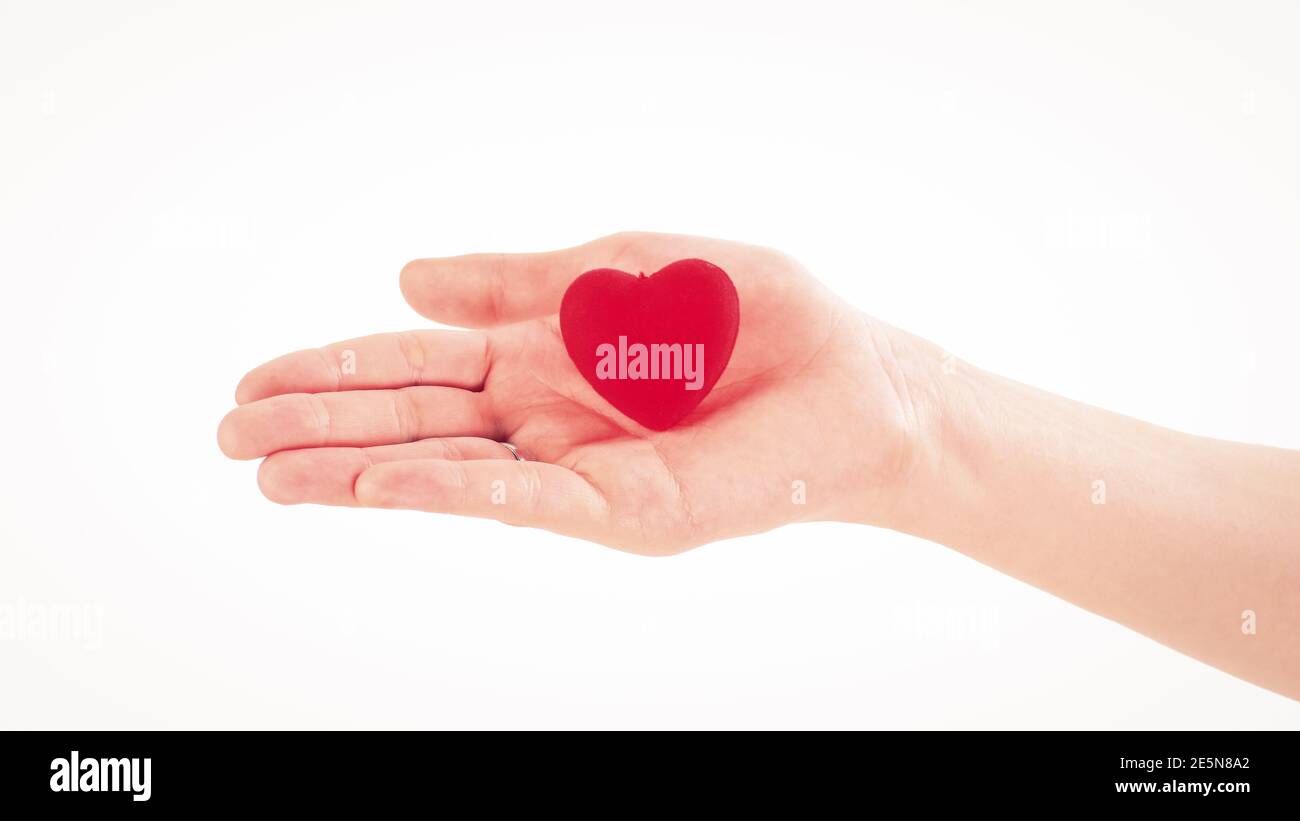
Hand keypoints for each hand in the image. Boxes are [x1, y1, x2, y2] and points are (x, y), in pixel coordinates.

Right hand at [218, 232, 921, 553]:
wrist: (849, 375)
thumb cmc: (751, 316)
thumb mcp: (615, 267)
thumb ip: (515, 280)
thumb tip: (406, 279)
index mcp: (540, 356)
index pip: (418, 365)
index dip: (337, 369)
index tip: (257, 377)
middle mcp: (545, 418)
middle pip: (414, 422)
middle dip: (322, 425)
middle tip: (228, 432)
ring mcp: (578, 471)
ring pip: (450, 470)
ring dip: (357, 470)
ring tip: (268, 471)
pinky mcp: (623, 509)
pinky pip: (524, 498)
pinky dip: (451, 489)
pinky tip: (379, 485)